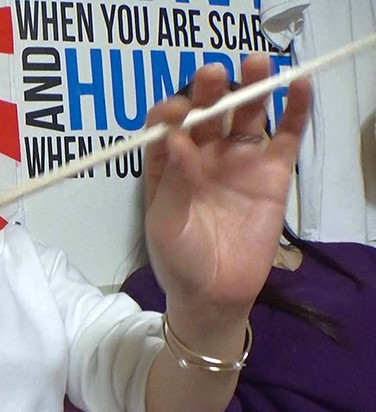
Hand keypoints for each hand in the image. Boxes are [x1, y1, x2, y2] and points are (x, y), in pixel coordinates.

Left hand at [143, 54, 311, 318]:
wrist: (214, 296)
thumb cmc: (179, 260)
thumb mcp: (166, 224)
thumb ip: (173, 182)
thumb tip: (176, 138)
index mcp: (168, 164)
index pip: (166, 126)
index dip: (170, 113)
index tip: (176, 111)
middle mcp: (202, 155)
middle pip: (206, 113)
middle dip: (208, 91)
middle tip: (213, 75)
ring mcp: (238, 162)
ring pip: (245, 116)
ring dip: (250, 88)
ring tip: (256, 62)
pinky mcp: (271, 174)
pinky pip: (284, 137)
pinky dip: (294, 112)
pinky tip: (298, 86)